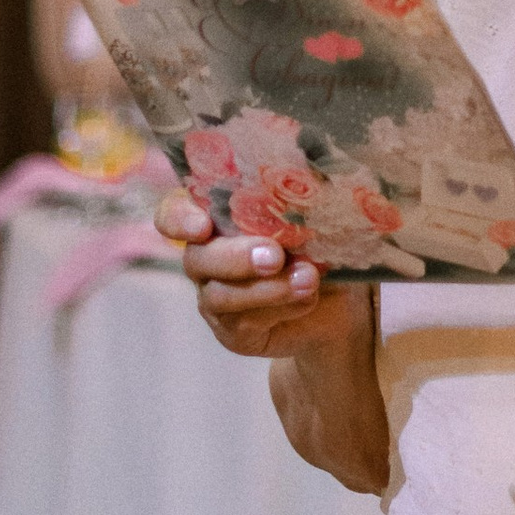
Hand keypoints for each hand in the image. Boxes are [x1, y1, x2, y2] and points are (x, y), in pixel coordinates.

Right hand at [155, 185, 375, 369]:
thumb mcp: (313, 215)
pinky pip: (243, 322)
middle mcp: (205, 257)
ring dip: (267, 288)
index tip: (202, 226)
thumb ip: (298, 200)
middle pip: (196, 258)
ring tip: (308, 278)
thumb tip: (308, 184)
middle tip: (275, 255)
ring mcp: (214, 296)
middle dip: (236, 257)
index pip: (173, 213)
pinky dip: (280, 307)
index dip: (178, 219)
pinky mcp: (232, 330)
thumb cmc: (321, 242)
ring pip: (220, 295)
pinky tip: (307, 297)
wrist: (341, 298)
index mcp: (214, 216)